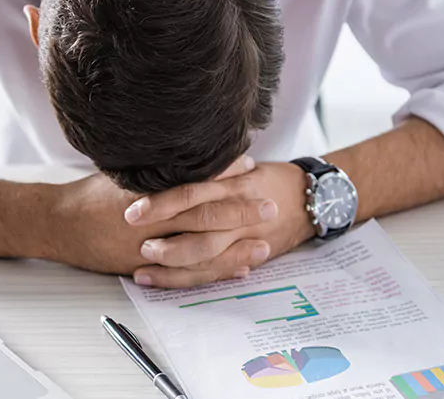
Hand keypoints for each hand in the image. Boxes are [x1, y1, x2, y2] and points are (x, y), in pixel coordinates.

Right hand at [43, 156, 277, 274]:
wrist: (56, 223)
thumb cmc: (90, 195)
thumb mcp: (122, 172)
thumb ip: (155, 168)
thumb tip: (188, 151)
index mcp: (146, 189)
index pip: (192, 179)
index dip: (223, 173)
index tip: (249, 165)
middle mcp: (149, 218)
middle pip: (202, 215)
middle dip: (240, 211)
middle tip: (271, 205)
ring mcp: (147, 246)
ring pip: (198, 249)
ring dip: (234, 248)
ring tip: (263, 244)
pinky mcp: (143, 267)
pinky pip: (185, 274)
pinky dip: (214, 272)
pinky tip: (237, 269)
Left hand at [126, 162, 315, 287]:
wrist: (311, 197)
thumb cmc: (266, 178)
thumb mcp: (239, 165)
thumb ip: (207, 169)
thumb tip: (158, 163)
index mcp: (232, 182)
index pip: (192, 192)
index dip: (161, 203)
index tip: (131, 212)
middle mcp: (238, 209)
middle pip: (199, 227)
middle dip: (166, 241)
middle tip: (138, 247)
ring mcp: (245, 235)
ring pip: (207, 256)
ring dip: (173, 268)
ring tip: (143, 272)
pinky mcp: (250, 254)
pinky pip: (219, 270)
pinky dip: (195, 278)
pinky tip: (168, 280)